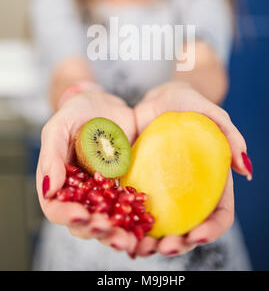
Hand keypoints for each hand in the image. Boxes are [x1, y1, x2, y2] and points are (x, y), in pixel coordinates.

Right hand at [37, 90, 137, 254]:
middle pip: (82, 222)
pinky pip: (129, 208)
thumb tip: (50, 188)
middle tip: (108, 229)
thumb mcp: (60, 125)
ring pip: (107, 221)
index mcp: (57, 181)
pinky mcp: (124, 188)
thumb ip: (51, 155)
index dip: (66, 215)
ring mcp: (102, 193)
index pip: (54, 207)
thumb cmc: (78, 111)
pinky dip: (135, 219)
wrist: (107, 104)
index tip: (81, 214)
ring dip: (116, 233)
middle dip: (95, 229)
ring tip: (127, 238)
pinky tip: (145, 223)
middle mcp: (79, 192)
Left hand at [130, 81, 250, 257]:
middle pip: (188, 229)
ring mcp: (163, 192)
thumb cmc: (189, 104)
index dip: (211, 230)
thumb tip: (245, 169)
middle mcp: (188, 193)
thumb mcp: (211, 113)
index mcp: (212, 182)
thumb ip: (230, 134)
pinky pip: (133, 209)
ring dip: (150, 243)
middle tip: (165, 248)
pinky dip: (127, 223)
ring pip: (159, 227)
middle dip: (179, 245)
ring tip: (139, 247)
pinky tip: (117, 229)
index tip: (197, 236)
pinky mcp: (139, 185)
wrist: (156, 98)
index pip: (219, 214)